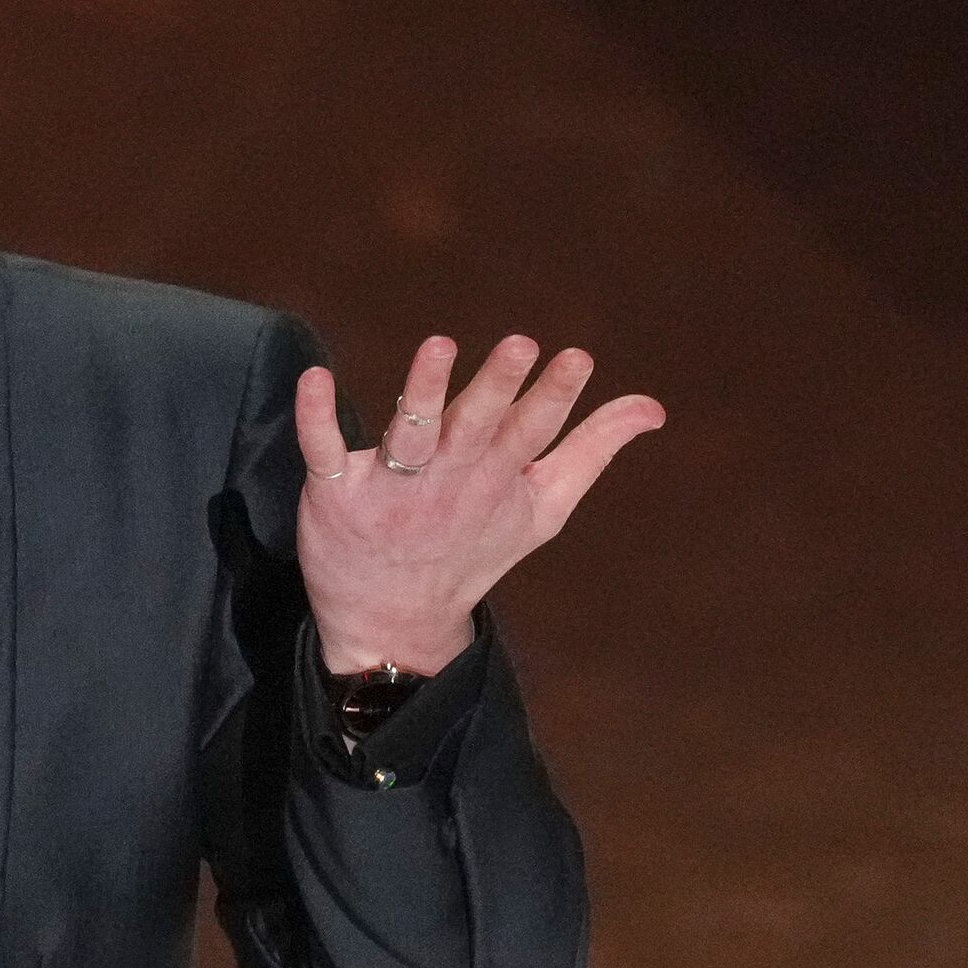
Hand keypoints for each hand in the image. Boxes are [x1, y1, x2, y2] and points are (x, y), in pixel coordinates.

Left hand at [292, 334, 662, 675]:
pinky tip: (315, 377)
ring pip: (411, 431)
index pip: (533, 429)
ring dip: (425, 389)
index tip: (575, 358)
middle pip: (476, 424)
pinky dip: (316, 416)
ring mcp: (392, 485)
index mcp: (498, 474)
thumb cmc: (472, 549)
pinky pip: (324, 449)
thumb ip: (593, 448)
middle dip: (497, 386)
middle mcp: (449, 476)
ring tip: (438, 347)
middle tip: (519, 346)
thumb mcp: (542, 506)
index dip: (555, 395)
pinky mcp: (336, 491)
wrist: (393, 621)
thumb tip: (652, 407)